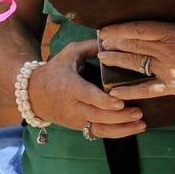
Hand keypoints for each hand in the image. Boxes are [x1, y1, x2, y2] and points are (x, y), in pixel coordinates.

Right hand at [28, 40, 144, 138]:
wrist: (34, 95)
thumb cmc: (55, 70)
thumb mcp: (69, 53)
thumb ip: (90, 47)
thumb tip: (112, 39)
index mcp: (70, 86)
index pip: (88, 96)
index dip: (104, 101)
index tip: (120, 102)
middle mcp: (73, 106)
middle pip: (97, 115)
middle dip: (119, 117)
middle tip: (138, 113)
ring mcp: (76, 119)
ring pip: (99, 129)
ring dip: (121, 129)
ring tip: (141, 125)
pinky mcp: (79, 127)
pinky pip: (99, 134)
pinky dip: (116, 133)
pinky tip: (133, 130)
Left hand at [98, 20, 174, 101]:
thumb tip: (166, 11)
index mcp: (174, 33)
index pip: (141, 29)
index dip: (120, 29)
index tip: (106, 29)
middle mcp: (169, 51)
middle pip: (135, 45)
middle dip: (115, 43)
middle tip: (99, 41)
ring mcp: (170, 70)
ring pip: (137, 64)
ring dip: (118, 61)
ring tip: (103, 57)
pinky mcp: (172, 87)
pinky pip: (147, 89)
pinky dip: (130, 90)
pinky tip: (115, 91)